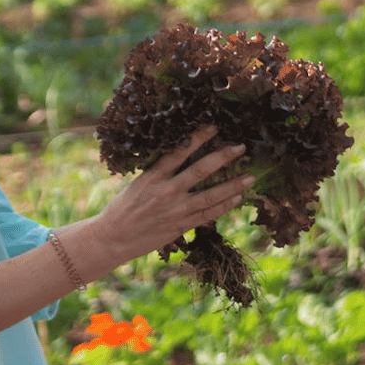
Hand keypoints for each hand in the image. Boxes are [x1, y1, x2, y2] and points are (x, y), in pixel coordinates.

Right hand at [89, 125, 251, 264]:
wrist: (114, 238)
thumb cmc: (124, 207)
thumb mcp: (139, 183)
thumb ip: (161, 172)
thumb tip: (184, 154)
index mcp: (153, 176)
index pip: (179, 151)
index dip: (199, 138)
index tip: (215, 126)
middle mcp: (167, 191)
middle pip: (201, 170)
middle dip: (223, 157)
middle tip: (241, 147)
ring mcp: (176, 210)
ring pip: (211, 195)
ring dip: (233, 185)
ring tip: (250, 177)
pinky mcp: (181, 226)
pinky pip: (208, 215)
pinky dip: (224, 206)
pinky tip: (238, 197)